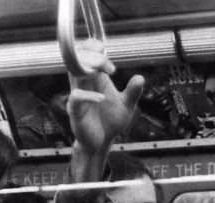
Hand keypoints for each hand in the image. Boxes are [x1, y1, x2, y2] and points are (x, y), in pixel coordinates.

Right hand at [68, 40, 143, 156]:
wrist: (101, 143)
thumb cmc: (110, 122)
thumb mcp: (126, 106)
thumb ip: (132, 92)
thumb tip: (140, 78)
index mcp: (94, 78)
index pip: (87, 54)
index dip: (95, 48)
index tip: (108, 54)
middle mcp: (84, 83)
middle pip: (79, 59)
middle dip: (93, 56)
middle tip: (110, 67)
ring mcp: (78, 96)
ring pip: (74, 73)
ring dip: (88, 68)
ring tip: (103, 70)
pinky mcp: (75, 110)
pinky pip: (76, 97)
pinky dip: (88, 95)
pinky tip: (101, 98)